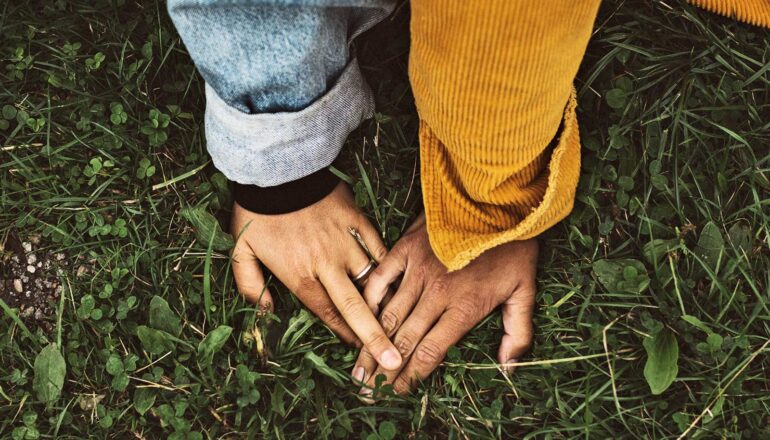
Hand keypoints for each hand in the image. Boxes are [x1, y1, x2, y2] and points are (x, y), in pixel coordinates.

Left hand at [230, 182, 402, 369]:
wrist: (277, 169)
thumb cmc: (258, 213)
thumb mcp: (242, 252)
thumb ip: (251, 287)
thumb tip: (266, 312)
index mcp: (301, 276)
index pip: (329, 314)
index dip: (346, 337)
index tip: (362, 355)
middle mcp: (328, 265)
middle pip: (356, 308)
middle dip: (375, 338)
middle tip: (392, 362)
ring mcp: (345, 243)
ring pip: (372, 279)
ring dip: (384, 302)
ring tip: (399, 322)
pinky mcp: (357, 221)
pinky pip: (377, 248)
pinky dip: (385, 264)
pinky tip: (394, 278)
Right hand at [352, 214, 536, 394]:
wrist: (498, 200)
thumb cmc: (514, 246)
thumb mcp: (526, 291)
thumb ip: (517, 332)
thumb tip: (509, 368)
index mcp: (463, 307)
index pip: (431, 351)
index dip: (411, 376)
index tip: (397, 392)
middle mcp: (436, 293)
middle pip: (405, 340)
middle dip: (384, 369)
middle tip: (367, 391)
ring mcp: (418, 270)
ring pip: (389, 315)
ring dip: (372, 343)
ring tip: (358, 365)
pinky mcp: (406, 248)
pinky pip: (381, 278)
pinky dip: (370, 300)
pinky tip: (362, 317)